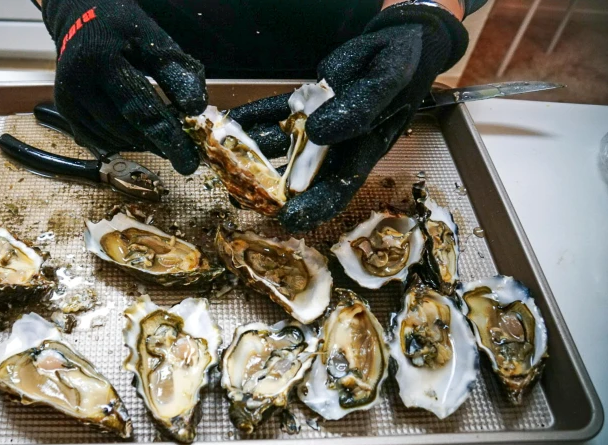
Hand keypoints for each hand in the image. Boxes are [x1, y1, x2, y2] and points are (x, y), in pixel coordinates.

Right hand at [41, 0, 206, 173]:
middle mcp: (79, 82)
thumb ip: (175, 72)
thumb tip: (195, 109)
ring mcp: (68, 99)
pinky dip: (120, 141)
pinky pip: (97, 139)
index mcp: (102, 61)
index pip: (141, 107)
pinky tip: (136, 135)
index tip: (188, 160)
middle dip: (157, 144)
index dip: (167, 136)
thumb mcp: (152, 40)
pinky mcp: (65, 111)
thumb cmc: (122, 31)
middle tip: (182, 156)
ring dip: (140, 143)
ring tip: (159, 138)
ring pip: (111, 137)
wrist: (80, 20)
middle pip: (125, 127)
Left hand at [232, 4, 467, 231]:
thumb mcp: (388, 80)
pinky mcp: (308, 103)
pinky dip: (258, 117)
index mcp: (365, 147)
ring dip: (257, 153)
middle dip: (274, 188)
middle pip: (306, 174)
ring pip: (286, 144)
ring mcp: (321, 124)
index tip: (290, 218)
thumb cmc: (402, 63)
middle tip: (243, 196)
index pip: (341, 184)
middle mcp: (340, 144)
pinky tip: (235, 120)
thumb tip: (320, 133)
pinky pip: (280, 113)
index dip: (317, 205)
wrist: (401, 42)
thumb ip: (359, 108)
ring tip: (226, 161)